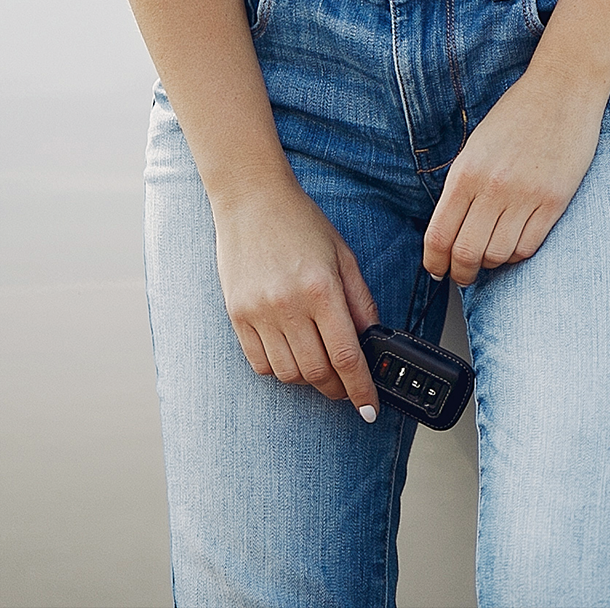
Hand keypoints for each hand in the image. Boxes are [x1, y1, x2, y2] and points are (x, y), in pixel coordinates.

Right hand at [212, 180, 382, 416]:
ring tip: (319, 363)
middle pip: (317, 372)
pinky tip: (291, 352)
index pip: (346, 356)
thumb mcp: (343, 256)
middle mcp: (289, 305)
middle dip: (338, 388)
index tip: (370, 409)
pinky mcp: (237, 316)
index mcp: (321, 288)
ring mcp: (259, 313)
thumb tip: (373, 342)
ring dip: (309, 379)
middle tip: (348, 387)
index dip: (361, 389)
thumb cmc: (301, 223)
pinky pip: (260, 364)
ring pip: (289, 374)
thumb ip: (361, 301)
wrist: (251, 200)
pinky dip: (279, 369)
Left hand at [423, 71, 606, 286]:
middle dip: (461, 272)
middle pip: (467, 253)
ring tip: (491, 254)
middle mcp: (493, 187)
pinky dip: (517, 253)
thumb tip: (449, 232)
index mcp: (466, 171)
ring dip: (491, 262)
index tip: (437, 269)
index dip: (435, 261)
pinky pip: (529, 246)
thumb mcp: (476, 146)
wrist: (562, 90)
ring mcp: (526, 196)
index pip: (439, 235)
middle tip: (463, 274)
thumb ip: (462, 186)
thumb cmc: (516, 114)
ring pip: (498, 255)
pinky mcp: (554, 201)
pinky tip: (514, 243)